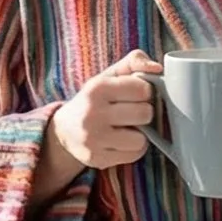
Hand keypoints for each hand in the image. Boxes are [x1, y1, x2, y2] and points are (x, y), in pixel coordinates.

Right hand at [49, 51, 161, 170]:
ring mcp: (93, 139)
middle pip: (144, 114)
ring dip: (140, 133)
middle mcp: (92, 114)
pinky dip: (133, 148)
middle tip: (134, 112)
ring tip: (128, 128)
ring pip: (141, 139)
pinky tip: (122, 141)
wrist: (64, 130)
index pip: (142, 89)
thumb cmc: (95, 99)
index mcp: (96, 88)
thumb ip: (134, 61)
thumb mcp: (109, 75)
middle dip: (144, 112)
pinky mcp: (97, 159)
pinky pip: (134, 155)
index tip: (136, 94)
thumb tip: (157, 68)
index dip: (145, 92)